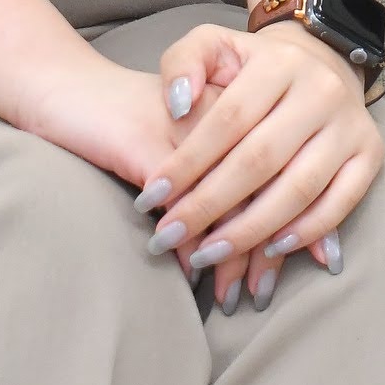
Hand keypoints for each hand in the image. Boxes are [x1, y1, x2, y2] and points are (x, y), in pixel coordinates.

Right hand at [7, 45, 312, 303]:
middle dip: (266, 249)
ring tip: (229, 296)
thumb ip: (225, 178)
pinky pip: (180, 204)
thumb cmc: (131, 121)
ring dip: (230, 255)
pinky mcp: (147, 146)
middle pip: (264, 187)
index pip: (287, 166)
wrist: (69, 88)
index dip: (300, 218)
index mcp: (240, 106)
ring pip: (228, 200)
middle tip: (261, 295)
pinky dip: (186, 244)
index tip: (315, 263)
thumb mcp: (185, 142)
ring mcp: (186, 131)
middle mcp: (222, 114)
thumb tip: (264, 239)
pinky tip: (188, 270)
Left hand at [128, 23, 383, 308]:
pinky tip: (269, 250)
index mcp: (278, 63)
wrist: (320, 63)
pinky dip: (307, 232)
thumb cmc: (251, 68)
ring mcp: (350, 124)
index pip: (228, 119)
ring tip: (208, 255)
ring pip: (300, 188)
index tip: (150, 198)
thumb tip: (177, 106)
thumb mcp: (211, 45)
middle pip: (261, 160)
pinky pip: (342, 202)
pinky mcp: (371, 153)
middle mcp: (321, 91)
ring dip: (250, 230)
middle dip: (209, 206)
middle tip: (167, 237)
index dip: (188, 162)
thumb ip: (182, 64)